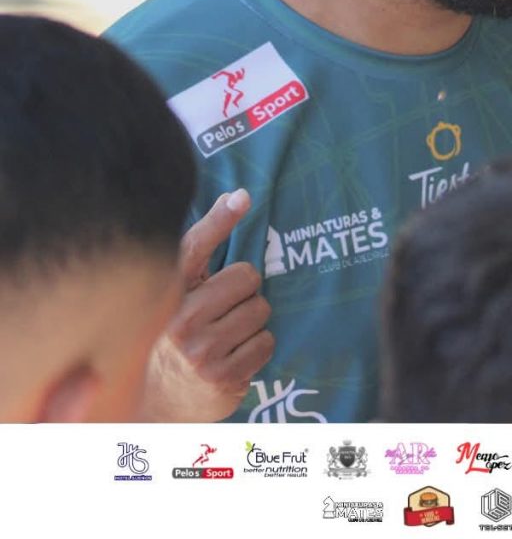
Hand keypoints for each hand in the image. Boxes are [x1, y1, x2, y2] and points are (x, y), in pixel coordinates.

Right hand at [141, 189, 274, 421]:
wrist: (160, 402)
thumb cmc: (179, 333)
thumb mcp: (182, 291)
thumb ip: (206, 246)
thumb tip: (236, 195)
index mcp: (169, 294)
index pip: (196, 248)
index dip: (220, 219)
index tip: (241, 197)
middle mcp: (180, 320)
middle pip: (248, 278)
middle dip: (245, 293)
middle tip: (223, 312)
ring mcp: (200, 351)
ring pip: (261, 311)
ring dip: (252, 323)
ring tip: (226, 337)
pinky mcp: (222, 377)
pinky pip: (266, 342)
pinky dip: (257, 348)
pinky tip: (233, 357)